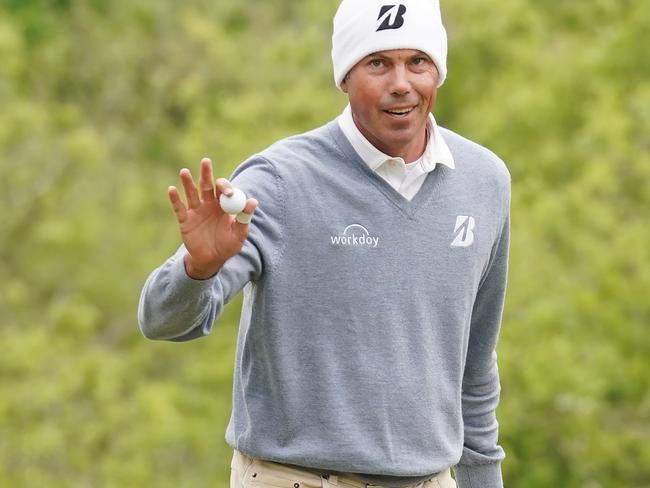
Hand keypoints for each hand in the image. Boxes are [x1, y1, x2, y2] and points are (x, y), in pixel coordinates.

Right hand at [168, 158, 257, 278]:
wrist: (211, 260)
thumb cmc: (227, 246)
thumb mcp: (239, 234)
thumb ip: (244, 218)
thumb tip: (253, 201)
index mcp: (223, 205)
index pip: (224, 190)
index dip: (225, 188)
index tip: (227, 192)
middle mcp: (209, 204)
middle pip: (207, 185)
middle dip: (206, 174)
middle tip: (206, 161)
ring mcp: (196, 211)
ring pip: (192, 193)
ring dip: (188, 183)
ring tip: (184, 172)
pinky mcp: (185, 220)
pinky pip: (179, 208)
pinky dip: (175, 199)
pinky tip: (172, 189)